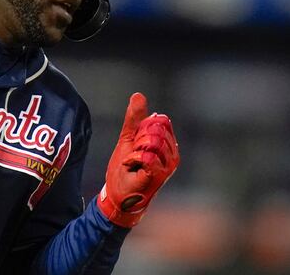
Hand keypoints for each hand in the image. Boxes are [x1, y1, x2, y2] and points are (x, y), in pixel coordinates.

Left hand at [97, 92, 179, 227]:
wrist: (117, 195)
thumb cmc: (124, 169)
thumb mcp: (128, 138)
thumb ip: (134, 118)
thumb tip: (138, 95)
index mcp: (167, 143)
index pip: (158, 121)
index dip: (142, 129)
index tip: (136, 143)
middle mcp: (172, 153)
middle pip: (154, 130)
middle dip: (137, 140)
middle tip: (134, 156)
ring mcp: (168, 165)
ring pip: (150, 141)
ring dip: (134, 151)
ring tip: (134, 163)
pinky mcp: (160, 174)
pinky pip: (146, 155)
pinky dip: (133, 160)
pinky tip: (133, 169)